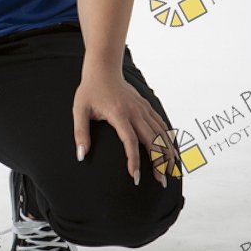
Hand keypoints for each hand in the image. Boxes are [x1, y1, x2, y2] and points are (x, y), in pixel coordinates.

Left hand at [72, 67, 179, 186]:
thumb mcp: (79, 110)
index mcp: (119, 113)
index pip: (130, 141)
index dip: (134, 160)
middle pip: (152, 140)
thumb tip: (80, 155)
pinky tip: (171, 152)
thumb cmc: (90, 91)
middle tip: (161, 181)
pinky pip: (161, 124)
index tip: (136, 177)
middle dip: (158, 162)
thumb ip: (80, 133)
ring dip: (167, 153)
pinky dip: (168, 138)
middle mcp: (135, 111)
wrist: (103, 69)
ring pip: (161, 133)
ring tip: (169, 172)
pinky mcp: (146, 106)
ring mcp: (143, 108)